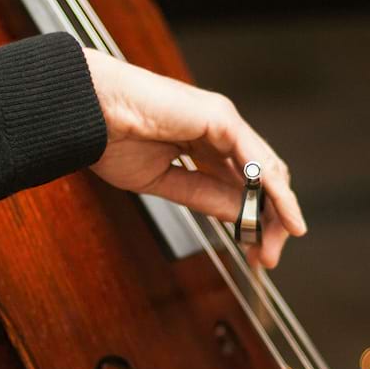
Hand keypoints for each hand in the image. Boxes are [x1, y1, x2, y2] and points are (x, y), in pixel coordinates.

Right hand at [83, 48, 305, 267]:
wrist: (88, 113)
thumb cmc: (110, 137)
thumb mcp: (165, 181)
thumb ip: (205, 196)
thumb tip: (240, 216)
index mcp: (203, 141)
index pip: (244, 181)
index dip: (254, 216)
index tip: (256, 250)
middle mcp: (220, 130)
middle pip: (263, 176)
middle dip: (272, 218)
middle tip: (267, 255)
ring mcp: (223, 122)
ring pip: (267, 169)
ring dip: (278, 209)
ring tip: (277, 241)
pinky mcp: (221, 119)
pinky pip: (257, 160)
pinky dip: (274, 189)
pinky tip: (281, 212)